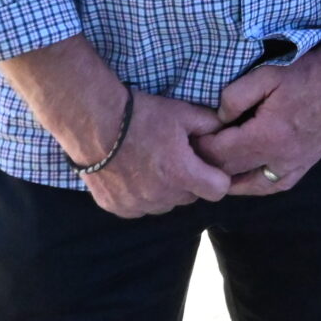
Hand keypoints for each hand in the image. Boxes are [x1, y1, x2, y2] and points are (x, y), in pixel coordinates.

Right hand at [80, 91, 232, 217]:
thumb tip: (226, 131)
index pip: (218, 191)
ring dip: (165, 190)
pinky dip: (141, 195)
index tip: (208, 165)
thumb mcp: (182, 113)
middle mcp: (161, 196)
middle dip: (189, 181)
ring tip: (152, 163)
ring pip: (165, 204)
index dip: (217, 177)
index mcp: (181, 174)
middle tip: (175, 157)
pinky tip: (133, 173)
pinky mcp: (117, 208)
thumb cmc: (141, 115)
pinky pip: (140, 208)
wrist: (94, 122)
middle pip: (190, 197)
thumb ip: (210, 124)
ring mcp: (137, 205)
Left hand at [199, 41, 320, 195]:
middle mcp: (281, 158)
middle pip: (232, 173)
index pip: (221, 154)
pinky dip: (253, 184)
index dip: (200, 149)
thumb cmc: (307, 72)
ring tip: (212, 166)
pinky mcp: (305, 164)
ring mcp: (295, 165)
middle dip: (208, 164)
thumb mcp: (265, 75)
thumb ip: (235, 97)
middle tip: (191, 154)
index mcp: (268, 136)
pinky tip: (243, 176)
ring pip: (251, 186)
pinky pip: (272, 186)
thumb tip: (219, 118)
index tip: (187, 140)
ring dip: (229, 178)